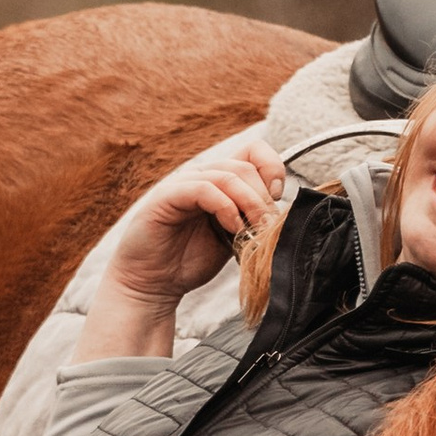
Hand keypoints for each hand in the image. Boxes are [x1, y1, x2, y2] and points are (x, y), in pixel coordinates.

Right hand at [76, 135, 289, 359]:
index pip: (253, 152)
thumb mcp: (232, 238)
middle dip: (263, 197)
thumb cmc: (188, 261)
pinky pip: (204, 189)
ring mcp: (183, 184)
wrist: (152, 283)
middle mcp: (201, 176)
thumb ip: (251, 221)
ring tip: (252, 230)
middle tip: (266, 227)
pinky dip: (225, 207)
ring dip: (249, 202)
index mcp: (218, 182)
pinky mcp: (167, 197)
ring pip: (227, 175)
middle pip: (245, 165)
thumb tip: (284, 215)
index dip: (272, 168)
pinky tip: (231, 229)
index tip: (277, 199)